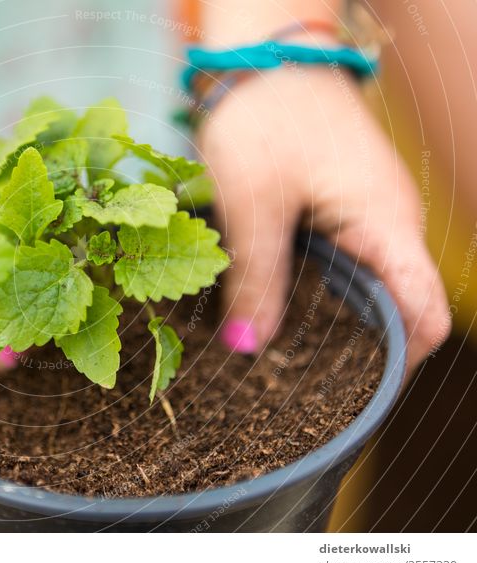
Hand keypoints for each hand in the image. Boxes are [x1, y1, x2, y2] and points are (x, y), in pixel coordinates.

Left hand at [199, 65, 449, 370]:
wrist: (266, 58)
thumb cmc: (266, 117)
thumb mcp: (252, 203)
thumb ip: (255, 277)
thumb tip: (249, 346)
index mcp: (387, 225)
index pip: (426, 314)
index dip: (400, 362)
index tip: (352, 391)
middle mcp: (392, 222)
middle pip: (400, 307)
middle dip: (360, 348)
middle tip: (302, 381)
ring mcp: (372, 212)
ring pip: (372, 284)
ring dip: (339, 318)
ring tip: (289, 351)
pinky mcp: (346, 203)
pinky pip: (350, 259)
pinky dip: (325, 286)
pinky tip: (287, 302)